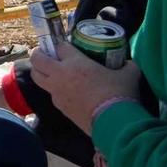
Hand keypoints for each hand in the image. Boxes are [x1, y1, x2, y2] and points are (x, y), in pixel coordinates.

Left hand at [26, 47, 145, 134]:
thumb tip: (129, 64)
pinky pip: (50, 93)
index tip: (65, 46)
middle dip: (38, 53)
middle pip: (38, 59)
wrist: (113, 122)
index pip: (60, 46)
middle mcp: (60, 75)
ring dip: (39, 71)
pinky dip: (52, 89)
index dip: (61, 44)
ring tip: (47, 69)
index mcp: (75, 62)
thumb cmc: (119, 94)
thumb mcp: (129, 74)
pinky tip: (63, 89)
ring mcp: (57, 92)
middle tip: (45, 53)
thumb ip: (127, 66)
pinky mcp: (59, 106)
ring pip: (37, 77)